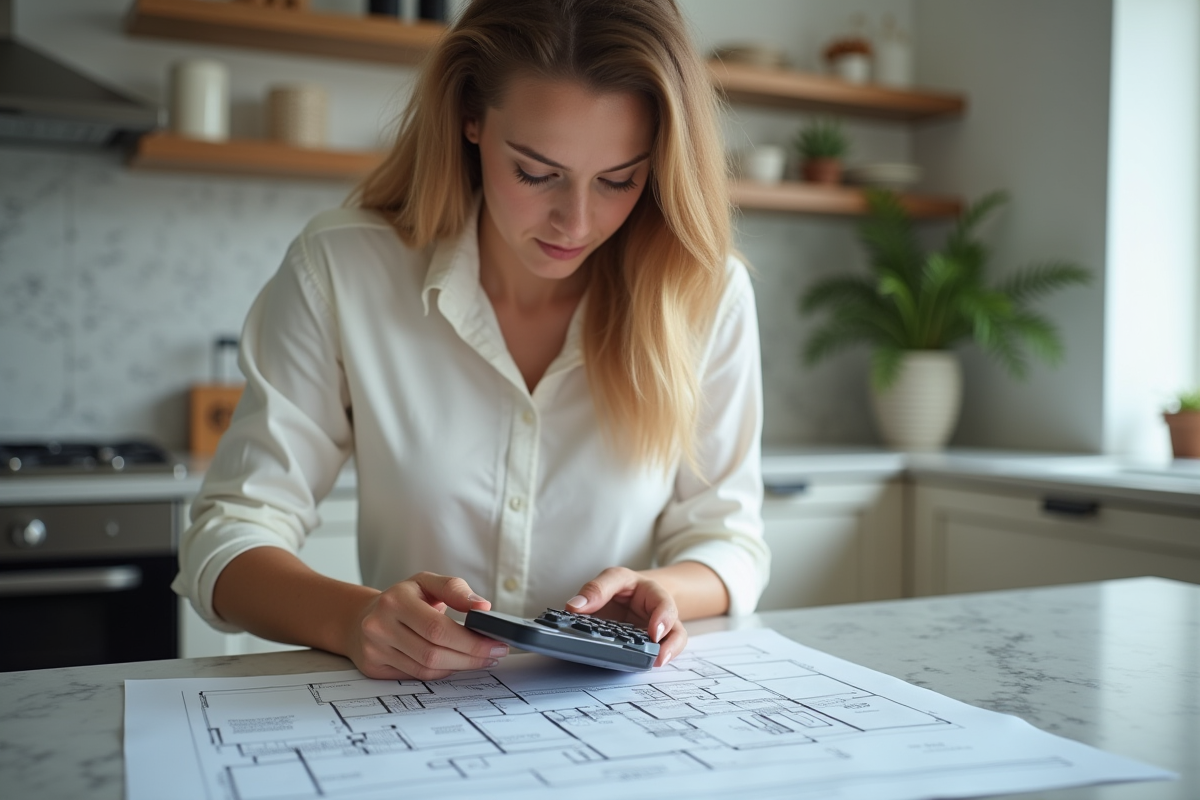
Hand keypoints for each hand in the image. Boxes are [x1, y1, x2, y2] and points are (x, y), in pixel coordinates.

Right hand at [346, 572, 509, 679]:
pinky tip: (455, 663)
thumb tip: (482, 606)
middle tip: (494, 653)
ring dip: (459, 666)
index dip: (470, 640)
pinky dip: (441, 672)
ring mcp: (374, 649)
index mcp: (395, 600)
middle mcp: (380, 625)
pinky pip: (416, 676)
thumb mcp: (426, 582)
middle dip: (470, 656)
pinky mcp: (374, 667)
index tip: (495, 642)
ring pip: (426, 669)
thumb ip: (454, 589)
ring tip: (479, 659)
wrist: (361, 617)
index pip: (438, 628)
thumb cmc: (402, 598)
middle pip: (433, 653)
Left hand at [565, 567, 685, 666]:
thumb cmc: (627, 587)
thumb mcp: (614, 578)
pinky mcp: (646, 649)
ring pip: (671, 647)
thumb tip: (574, 606)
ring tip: (650, 665)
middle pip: (675, 632)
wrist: (633, 595)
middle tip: (658, 658)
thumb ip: (596, 589)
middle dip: (670, 646)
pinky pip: (653, 657)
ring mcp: (656, 636)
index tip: (653, 632)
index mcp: (654, 595)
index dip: (663, 619)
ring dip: (663, 657)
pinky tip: (635, 667)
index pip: (664, 604)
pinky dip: (647, 662)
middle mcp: (660, 618)